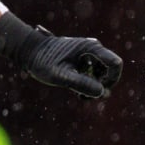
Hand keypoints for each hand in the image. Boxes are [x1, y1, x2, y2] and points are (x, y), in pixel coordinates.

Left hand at [0, 12, 121, 98]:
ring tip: (79, 96)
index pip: (115, 63)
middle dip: (102, 85)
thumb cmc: (42, 61)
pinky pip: (93, 72)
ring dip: (95, 86)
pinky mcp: (83, 58)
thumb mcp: (60, 75)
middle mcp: (93, 47)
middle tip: (85, 97)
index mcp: (90, 47)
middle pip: (110, 69)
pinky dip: (88, 82)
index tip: (100, 92)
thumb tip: (101, 92)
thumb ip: (80, 83)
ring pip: (102, 72)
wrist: (29, 51)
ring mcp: (88, 52)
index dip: (112, 80)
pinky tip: (76, 91)